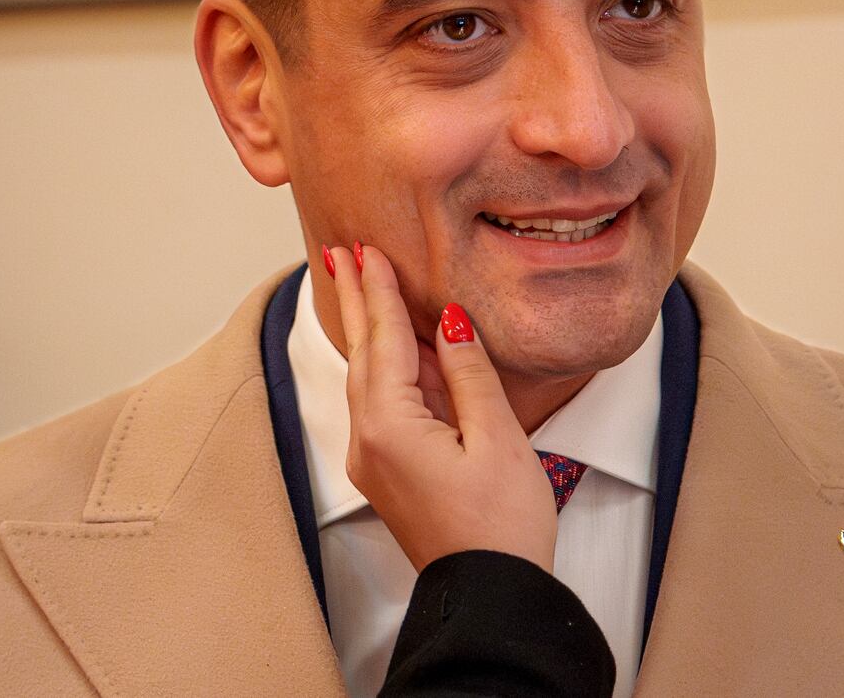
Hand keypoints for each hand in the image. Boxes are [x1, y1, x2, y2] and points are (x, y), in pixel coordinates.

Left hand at [329, 243, 557, 572]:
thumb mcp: (497, 438)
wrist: (489, 594)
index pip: (384, 339)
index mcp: (390, 426)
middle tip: (342, 252)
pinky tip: (398, 350)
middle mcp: (369, 441)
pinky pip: (381, 404)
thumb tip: (450, 322)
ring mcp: (374, 460)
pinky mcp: (390, 473)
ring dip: (369, 331)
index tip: (366, 249)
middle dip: (357, 301)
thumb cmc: (501, 526)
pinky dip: (386, 367)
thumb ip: (469, 373)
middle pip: (363, 353)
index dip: (378, 291)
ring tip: (363, 287)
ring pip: (369, 379)